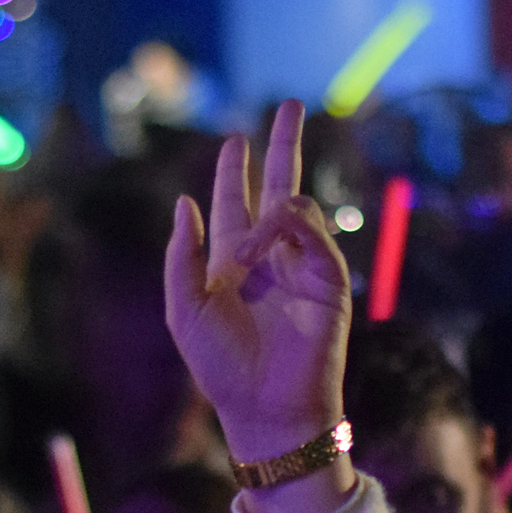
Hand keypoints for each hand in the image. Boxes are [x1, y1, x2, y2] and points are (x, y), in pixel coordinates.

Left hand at [163, 102, 351, 512]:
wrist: (262, 407)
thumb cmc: (220, 367)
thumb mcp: (184, 309)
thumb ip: (182, 256)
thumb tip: (184, 203)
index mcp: (232, 264)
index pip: (236, 205)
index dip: (233, 173)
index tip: (233, 142)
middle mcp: (270, 259)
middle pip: (279, 189)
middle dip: (284, 147)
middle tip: (291, 105)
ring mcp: (303, 267)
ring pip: (296, 209)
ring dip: (270, 213)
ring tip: (248, 254)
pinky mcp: (329, 282)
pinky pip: (315, 236)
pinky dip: (294, 228)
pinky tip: (275, 238)